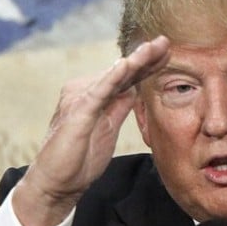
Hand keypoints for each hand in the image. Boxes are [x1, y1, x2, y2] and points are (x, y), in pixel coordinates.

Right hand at [12, 36, 170, 225]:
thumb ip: (118, 106)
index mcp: (95, 95)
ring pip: (112, 76)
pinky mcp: (77, 113)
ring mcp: (80, 100)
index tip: (168, 52)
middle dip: (144, 57)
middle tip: (165, 41)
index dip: (147, 65)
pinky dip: (112, 77)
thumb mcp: (108, 128)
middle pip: (121, 72)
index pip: (126, 77)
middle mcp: (85, 91)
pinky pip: (97, 92)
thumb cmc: (81, 157)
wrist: (57, 184)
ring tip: (152, 47)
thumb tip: (135, 89)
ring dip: (134, 61)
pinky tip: (127, 64)